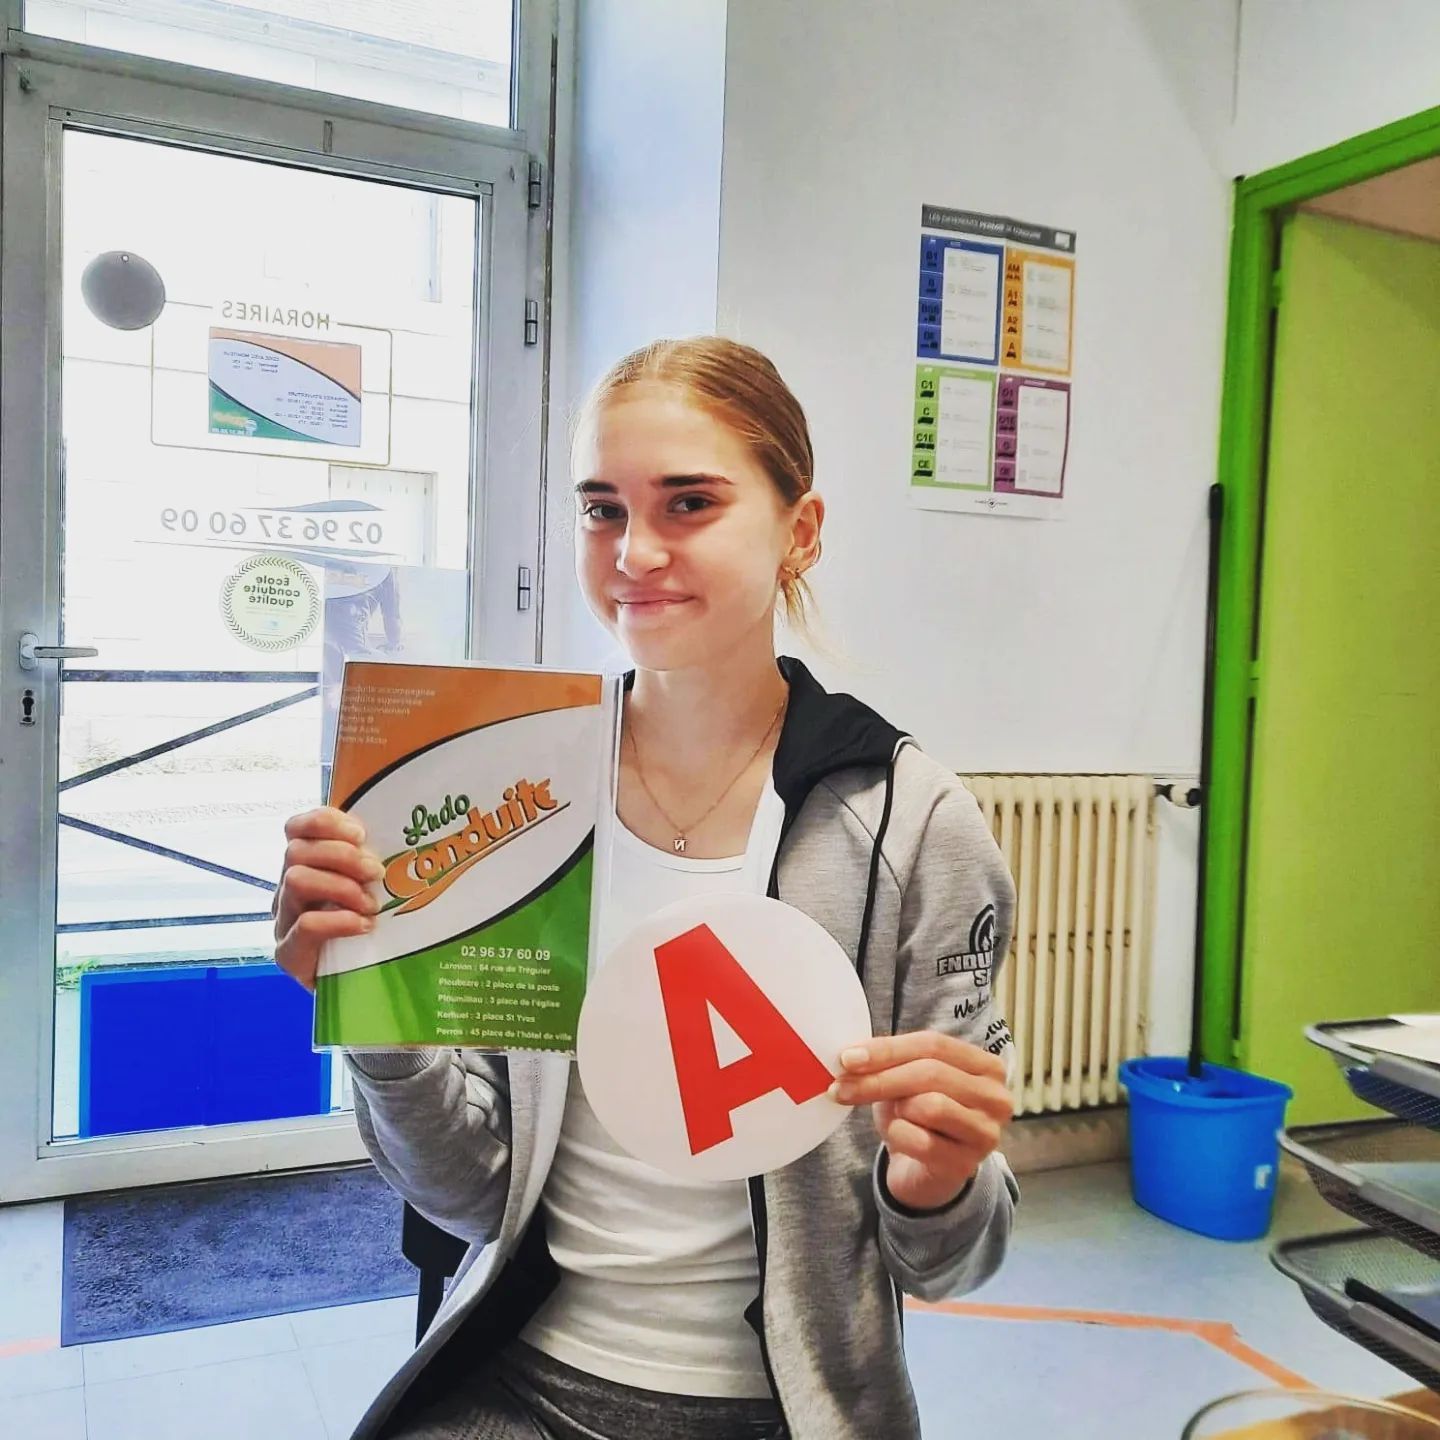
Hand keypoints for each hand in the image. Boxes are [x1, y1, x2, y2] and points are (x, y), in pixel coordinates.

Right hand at [274, 807, 382, 991]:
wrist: (359, 987)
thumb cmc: (370, 930)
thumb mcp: (371, 888)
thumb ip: (371, 861)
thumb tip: (405, 831)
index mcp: (306, 866)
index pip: (296, 827)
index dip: (325, 822)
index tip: (361, 834)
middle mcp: (288, 890)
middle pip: (296, 851)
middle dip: (342, 856)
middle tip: (376, 873)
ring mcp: (285, 921)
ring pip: (296, 880)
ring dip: (340, 887)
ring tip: (370, 904)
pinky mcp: (289, 954)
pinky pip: (305, 926)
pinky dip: (338, 921)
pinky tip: (363, 926)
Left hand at [830, 1030, 1012, 1210]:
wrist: (926, 1173)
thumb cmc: (918, 1118)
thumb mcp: (908, 1081)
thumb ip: (890, 1062)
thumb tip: (851, 1057)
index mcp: (985, 1066)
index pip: (934, 1044)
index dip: (888, 1049)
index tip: (848, 1057)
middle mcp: (995, 1098)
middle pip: (930, 1073)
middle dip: (879, 1078)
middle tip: (840, 1086)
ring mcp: (985, 1133)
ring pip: (929, 1105)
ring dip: (898, 1110)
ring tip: (894, 1116)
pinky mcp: (966, 1165)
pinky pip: (920, 1141)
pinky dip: (898, 1137)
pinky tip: (900, 1140)